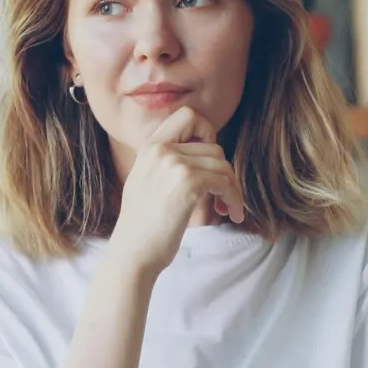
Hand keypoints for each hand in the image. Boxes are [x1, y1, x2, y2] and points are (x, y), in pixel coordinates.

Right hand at [109, 105, 246, 275]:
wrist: (132, 253)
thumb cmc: (143, 226)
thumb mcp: (147, 181)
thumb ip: (167, 162)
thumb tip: (207, 154)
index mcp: (150, 146)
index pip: (188, 115)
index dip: (207, 132)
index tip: (209, 162)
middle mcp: (161, 149)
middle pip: (214, 146)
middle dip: (225, 172)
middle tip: (223, 196)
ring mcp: (174, 164)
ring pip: (223, 165)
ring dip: (232, 189)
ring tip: (227, 209)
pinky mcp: (188, 183)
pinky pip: (225, 182)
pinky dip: (234, 199)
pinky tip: (230, 214)